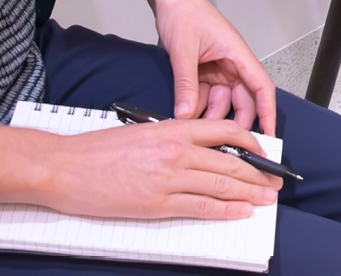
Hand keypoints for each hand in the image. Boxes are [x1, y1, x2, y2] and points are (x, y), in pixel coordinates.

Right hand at [37, 117, 280, 220]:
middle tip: (275, 182)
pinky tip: (240, 212)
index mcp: (172, 129)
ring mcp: (168, 178)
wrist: (65, 167)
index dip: (249, 144)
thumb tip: (195, 150)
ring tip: (266, 199)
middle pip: (229, 161)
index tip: (263, 153)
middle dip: (257, 174)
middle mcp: (176, 151)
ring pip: (220, 184)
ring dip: (248, 193)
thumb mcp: (141, 132)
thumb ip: (171, 139)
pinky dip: (224, 210)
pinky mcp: (156, 203)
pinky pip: (200, 207)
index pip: (224, 131)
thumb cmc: (96, 151)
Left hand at [154, 0, 279, 134]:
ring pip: (220, 102)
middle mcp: (232, 65)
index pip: (261, 88)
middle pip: (242, 101)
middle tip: (223, 146)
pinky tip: (182, 115)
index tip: (270, 136)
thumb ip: (186, 84)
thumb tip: (186, 115)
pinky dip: (194, 107)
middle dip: (234, 123)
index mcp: (238, 55)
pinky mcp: (202, 72)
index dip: (268, 112)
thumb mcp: (184, 50)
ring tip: (192, 129)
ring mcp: (217, 70)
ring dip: (208, 116)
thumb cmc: (184, 13)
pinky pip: (203, 97)